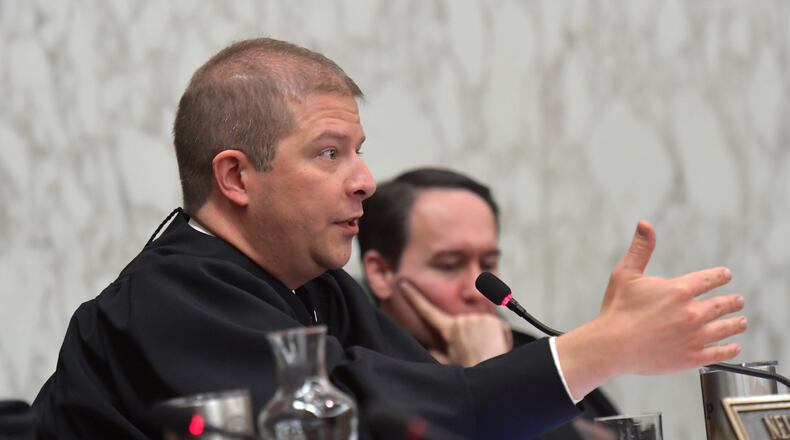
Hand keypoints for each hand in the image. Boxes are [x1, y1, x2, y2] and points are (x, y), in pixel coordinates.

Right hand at [398, 279, 512, 366]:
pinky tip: (497, 347)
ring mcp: (478, 319)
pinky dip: (502, 336)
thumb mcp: (449, 363)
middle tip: (480, 352)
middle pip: (469, 323)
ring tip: (488, 352)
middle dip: (476, 335)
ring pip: (486, 325)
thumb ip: (438, 354)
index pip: (429, 311)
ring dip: (490, 336)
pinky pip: (500, 327)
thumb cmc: (470, 372)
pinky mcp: (494, 320)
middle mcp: (461, 320)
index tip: (403, 284)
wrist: (488, 377)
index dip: (414, 297)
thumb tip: (430, 350)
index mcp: (449, 330)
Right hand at [557, 220, 746, 398]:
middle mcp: (692, 312)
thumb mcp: (626, 274)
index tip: (726, 275)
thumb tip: (645, 224)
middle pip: (722, 304)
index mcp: (678, 290)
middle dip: (732, 301)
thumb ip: (640, 248)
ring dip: (736, 324)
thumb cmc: (616, 310)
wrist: (612, 346)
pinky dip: (730, 349)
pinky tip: (734, 347)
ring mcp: (694, 336)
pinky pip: (719, 353)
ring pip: (725, 328)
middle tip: (738, 301)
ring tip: (741, 322)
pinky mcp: (692, 357)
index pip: (709, 279)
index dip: (720, 276)